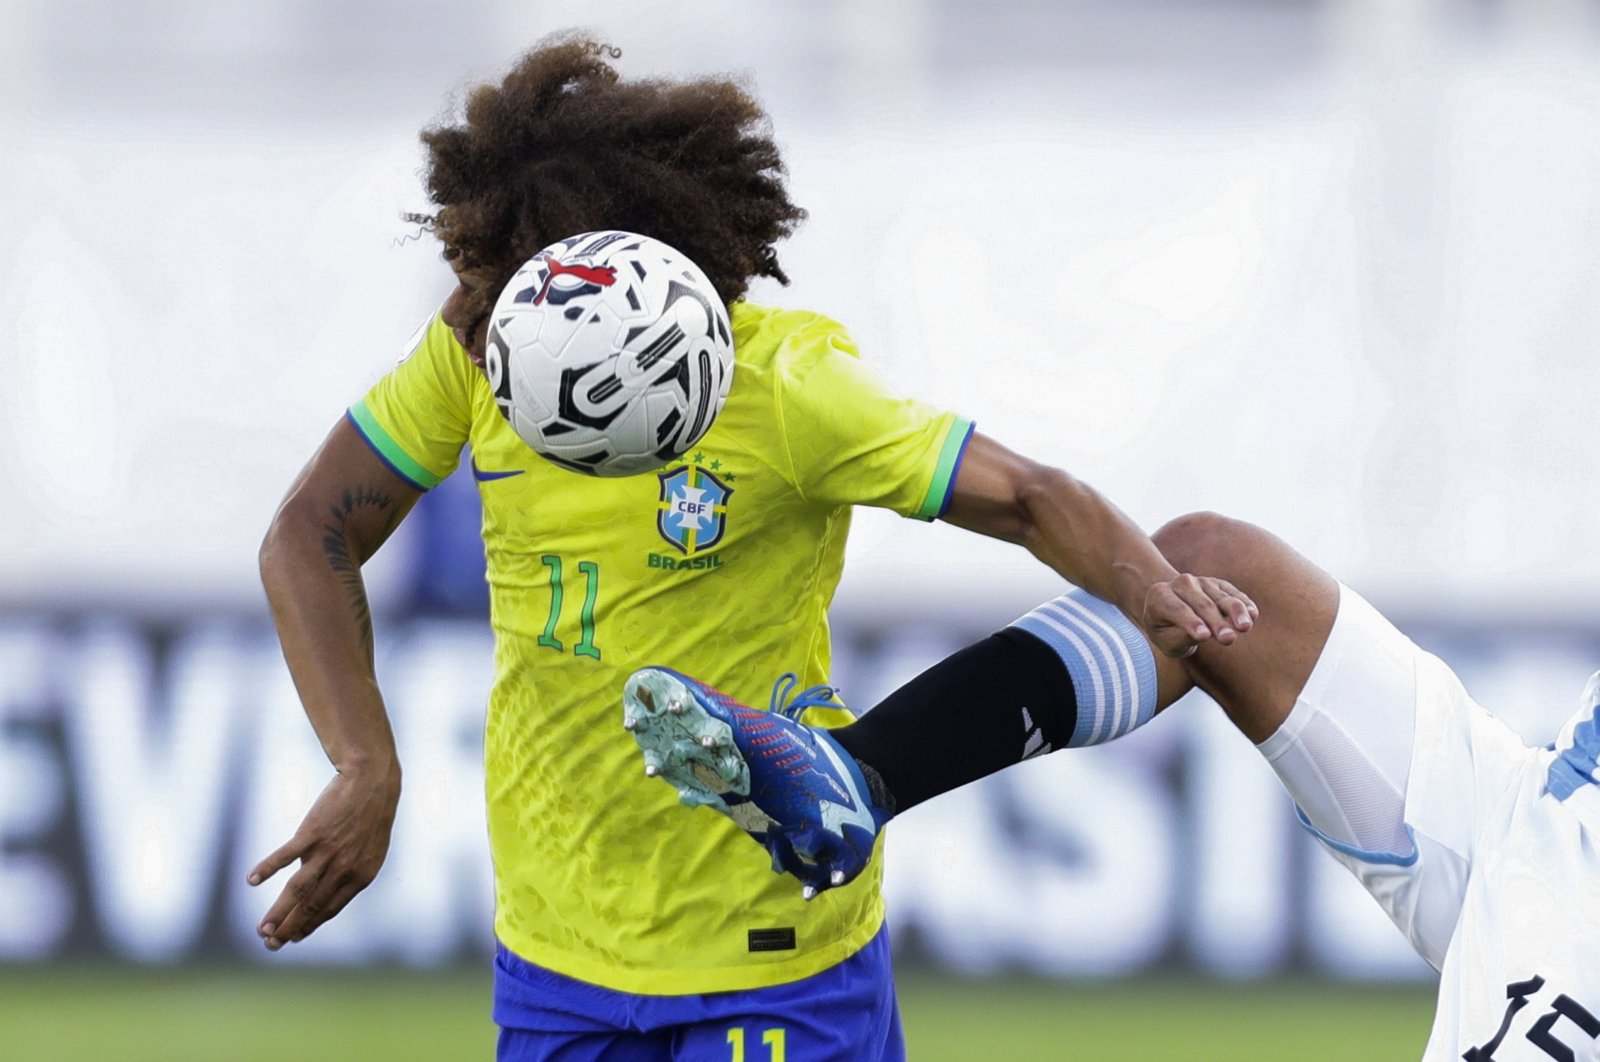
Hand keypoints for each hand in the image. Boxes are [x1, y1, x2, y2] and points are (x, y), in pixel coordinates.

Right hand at [247, 765, 400, 950]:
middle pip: (311, 905)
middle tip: (270, 945)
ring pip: (298, 890)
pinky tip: (252, 880)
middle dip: (289, 928)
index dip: (308, 926)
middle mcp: (344, 869)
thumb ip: (348, 873)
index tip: (292, 939)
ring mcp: (328, 851)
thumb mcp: (369, 851)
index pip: (329, 909)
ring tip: (261, 930)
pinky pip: (286, 855)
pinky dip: (268, 868)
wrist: (373, 781)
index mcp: (360, 877)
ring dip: (278, 912)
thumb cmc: (370, 817)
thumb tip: (322, 890)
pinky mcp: (313, 833)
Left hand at [1142, 574, 1257, 657]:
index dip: (1191, 623)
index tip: (1204, 637)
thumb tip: (1202, 635)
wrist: (1171, 610)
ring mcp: (1201, 581)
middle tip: (1228, 640)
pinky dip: (1244, 603)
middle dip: (1216, 622)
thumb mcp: (1166, 640)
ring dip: (1235, 612)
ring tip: (1245, 627)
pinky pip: (1234, 593)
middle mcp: (1181, 583)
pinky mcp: (1219, 584)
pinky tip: (1253, 614)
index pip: (1177, 609)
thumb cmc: (1166, 631)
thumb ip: (1181, 637)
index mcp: (1159, 596)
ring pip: (1221, 598)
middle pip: (1202, 604)